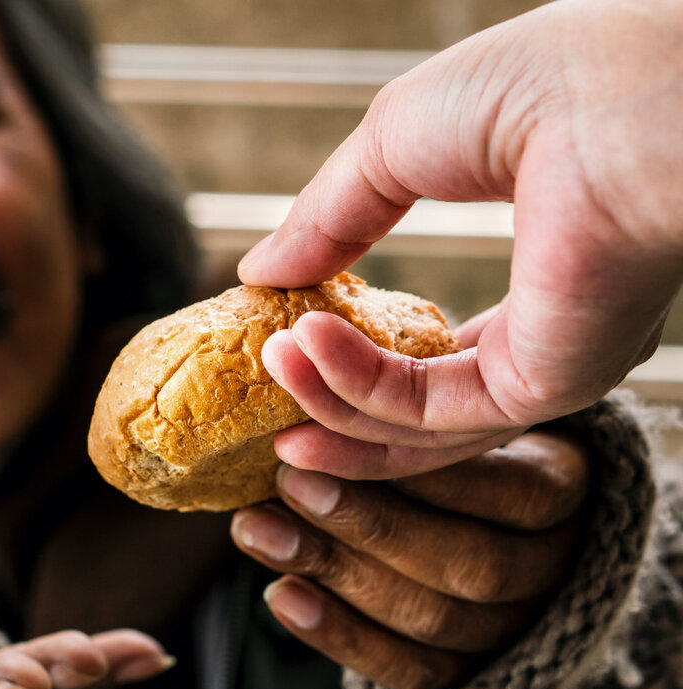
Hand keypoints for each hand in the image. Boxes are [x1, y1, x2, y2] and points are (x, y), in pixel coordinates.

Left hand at [230, 430, 588, 688]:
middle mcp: (549, 569)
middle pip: (471, 564)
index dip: (431, 475)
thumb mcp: (459, 415)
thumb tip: (321, 361)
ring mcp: (509, 631)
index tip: (345, 435)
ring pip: (432, 617)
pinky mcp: (463, 678)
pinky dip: (337, 634)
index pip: (518, 493)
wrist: (490, 539)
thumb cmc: (462, 453)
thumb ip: (415, 401)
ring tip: (256, 527)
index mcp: (564, 492)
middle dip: (370, 522)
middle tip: (290, 481)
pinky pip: (405, 670)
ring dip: (334, 570)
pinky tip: (281, 595)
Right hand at [239, 0, 682, 478]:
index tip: (282, 346)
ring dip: (328, 401)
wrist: (604, 86)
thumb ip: (329, 219)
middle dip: (333, 413)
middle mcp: (548, 337)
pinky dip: (353, 387)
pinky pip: (426, 410)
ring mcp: (547, 367)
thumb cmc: (534, 85)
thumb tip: (260, 271)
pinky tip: (303, 348)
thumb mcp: (395, 147)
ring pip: (417, 426)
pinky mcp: (542, 384)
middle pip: (421, 413)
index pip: (432, 353)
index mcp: (537, 279)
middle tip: (265, 409)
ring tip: (268, 364)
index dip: (352, 358)